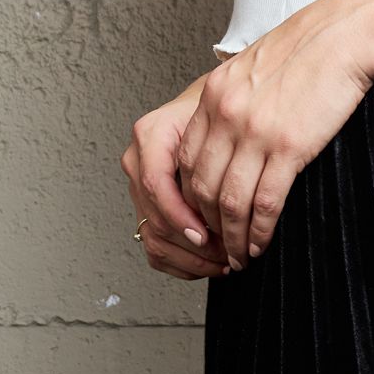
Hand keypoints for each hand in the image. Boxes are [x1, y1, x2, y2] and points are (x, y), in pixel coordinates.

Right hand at [121, 80, 231, 280]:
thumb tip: (234, 199)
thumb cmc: (224, 112)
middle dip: (194, 245)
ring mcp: (140, 188)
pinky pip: (156, 246)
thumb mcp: (225, 119)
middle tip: (228, 254)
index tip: (207, 236)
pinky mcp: (148, 208)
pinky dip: (183, 263)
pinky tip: (210, 264)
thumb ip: (220, 152)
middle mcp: (139, 161)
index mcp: (151, 135)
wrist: (218, 110)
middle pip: (155, 218)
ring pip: (154, 238)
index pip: (156, 185)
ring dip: (191, 259)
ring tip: (224, 262)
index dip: (180, 216)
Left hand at [176, 0, 373, 269]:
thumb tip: (236, 136)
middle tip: (218, 248)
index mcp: (214, 95)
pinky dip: (259, 230)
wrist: (347, 33)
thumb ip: (238, 101)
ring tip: (240, 257)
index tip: (204, 219)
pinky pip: (264, 202)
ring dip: (232, 238)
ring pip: (229, 202)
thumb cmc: (312, 49)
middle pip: (201, 186)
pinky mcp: (288, 146)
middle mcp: (225, 114)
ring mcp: (254, 131)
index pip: (187, 160)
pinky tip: (261, 243)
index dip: (191, 199)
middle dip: (208, 226)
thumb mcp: (257, 69)